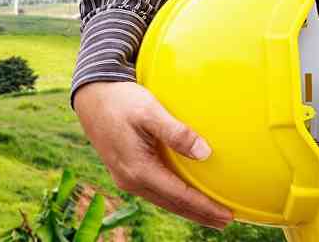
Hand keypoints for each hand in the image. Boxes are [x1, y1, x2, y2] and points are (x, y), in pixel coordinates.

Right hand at [73, 82, 232, 228]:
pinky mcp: (124, 170)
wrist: (91, 96)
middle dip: (199, 215)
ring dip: (186, 208)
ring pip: (162, 200)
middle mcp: (130, 180)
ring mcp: (125, 177)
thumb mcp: (149, 111)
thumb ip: (176, 132)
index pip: (179, 196)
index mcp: (138, 169)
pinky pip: (154, 190)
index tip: (227, 215)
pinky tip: (183, 194)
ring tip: (209, 213)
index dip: (204, 207)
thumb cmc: (121, 100)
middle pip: (171, 205)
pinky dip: (173, 197)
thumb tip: (206, 153)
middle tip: (225, 222)